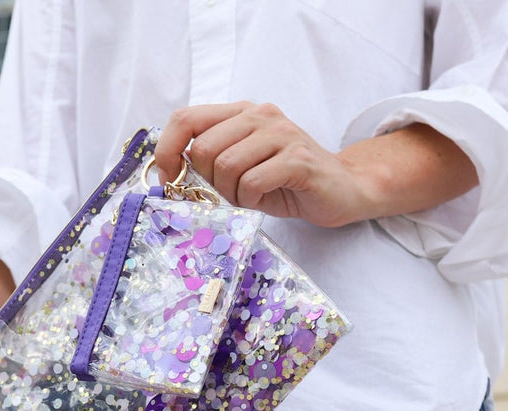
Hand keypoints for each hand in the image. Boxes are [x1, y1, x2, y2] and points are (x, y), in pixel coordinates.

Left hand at [154, 101, 477, 226]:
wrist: (340, 189)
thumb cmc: (284, 182)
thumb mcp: (239, 168)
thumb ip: (210, 160)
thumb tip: (173, 167)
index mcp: (240, 113)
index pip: (186, 118)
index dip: (167, 150)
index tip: (169, 177)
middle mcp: (259, 114)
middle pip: (203, 149)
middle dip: (210, 181)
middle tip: (233, 191)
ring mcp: (280, 133)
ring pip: (226, 166)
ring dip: (232, 193)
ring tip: (253, 195)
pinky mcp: (297, 158)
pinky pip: (252, 182)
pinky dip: (251, 199)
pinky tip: (267, 198)